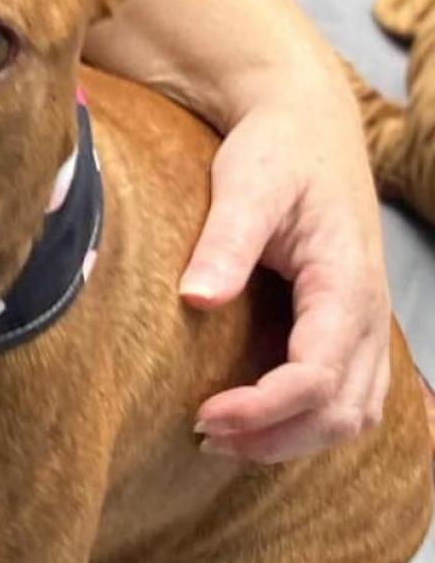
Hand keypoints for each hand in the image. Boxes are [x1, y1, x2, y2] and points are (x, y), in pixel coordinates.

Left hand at [181, 83, 390, 462]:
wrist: (305, 123)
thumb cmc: (275, 150)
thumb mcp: (246, 184)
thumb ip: (226, 242)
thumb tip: (197, 299)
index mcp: (346, 282)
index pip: (318, 375)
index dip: (264, 409)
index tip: (203, 416)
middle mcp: (366, 310)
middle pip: (343, 411)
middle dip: (278, 438)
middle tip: (206, 437)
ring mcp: (363, 318)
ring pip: (354, 411)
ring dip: (295, 438)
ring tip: (227, 438)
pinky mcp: (346, 319)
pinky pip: (348, 391)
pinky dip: (309, 418)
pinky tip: (258, 417)